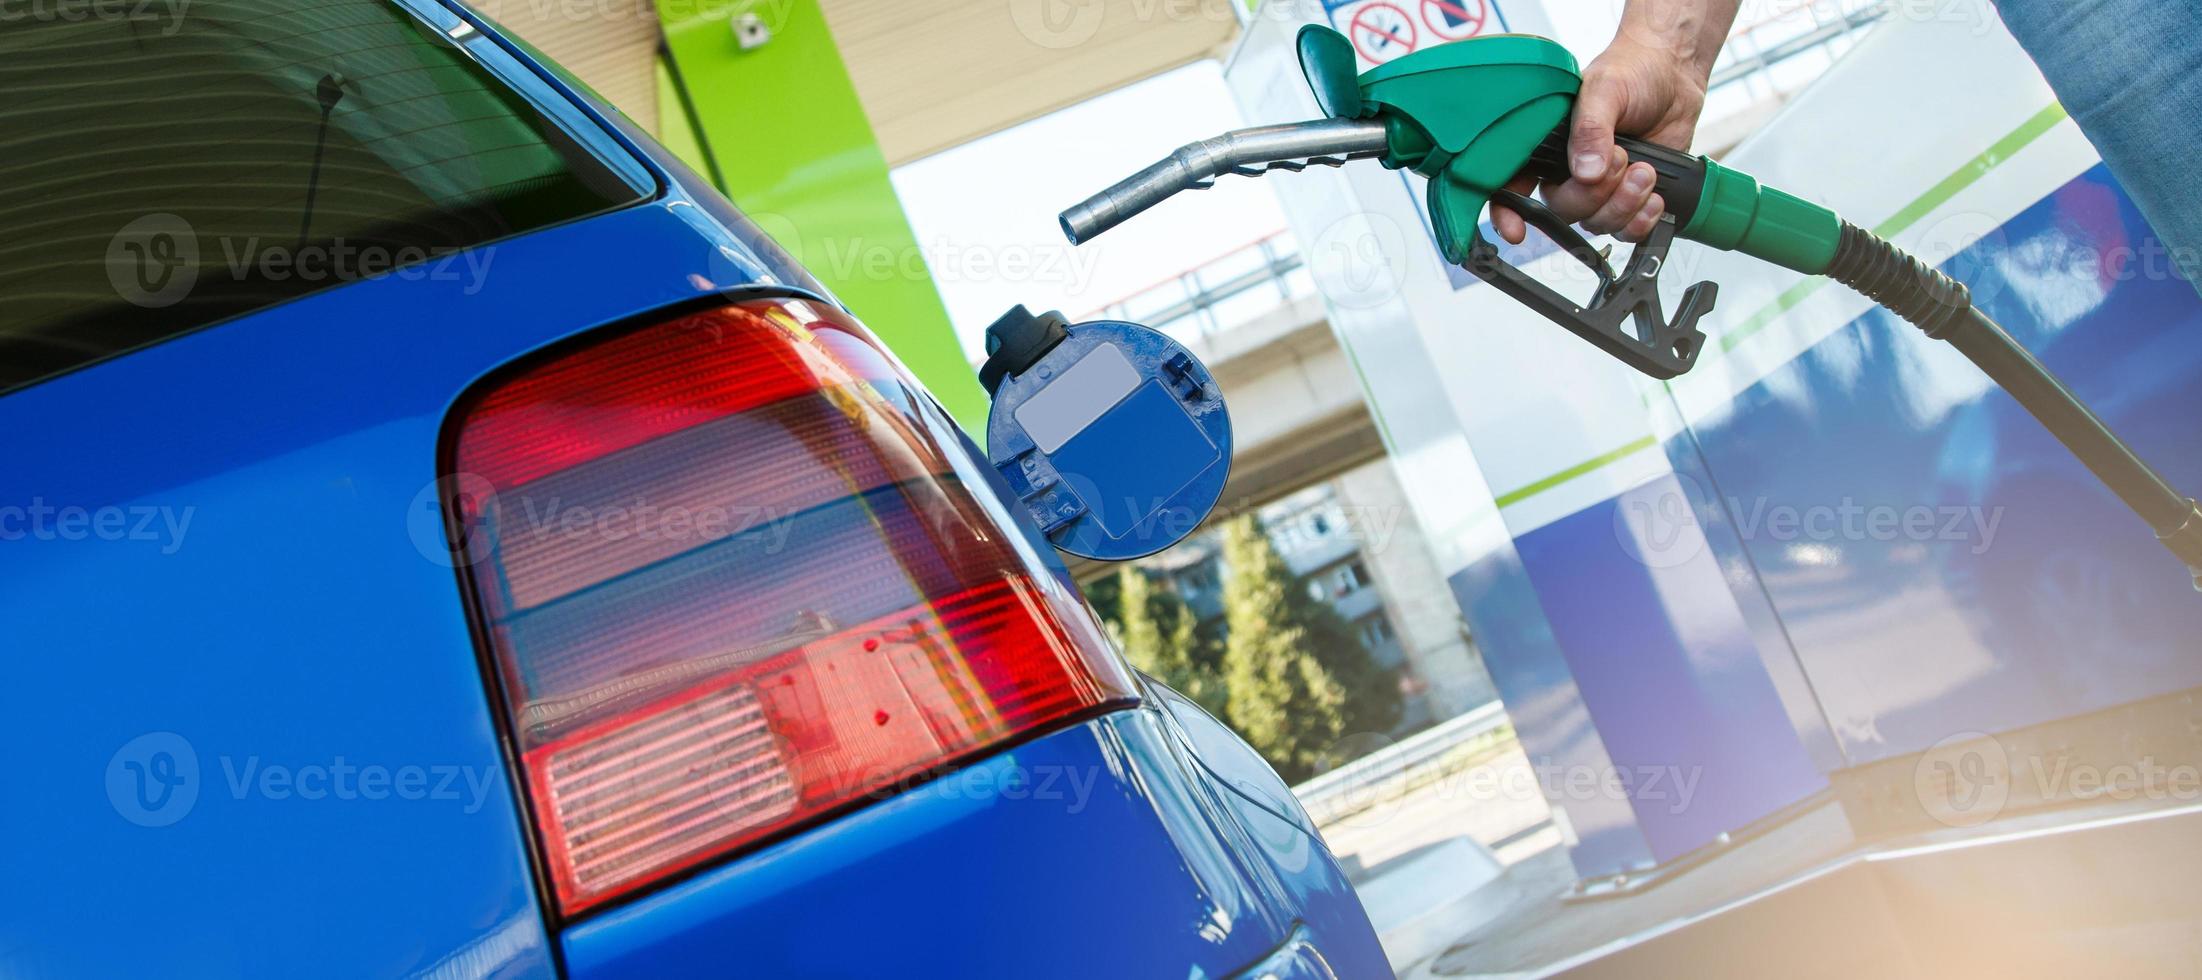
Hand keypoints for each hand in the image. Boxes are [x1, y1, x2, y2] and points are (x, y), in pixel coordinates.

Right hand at [1491, 34, 1715, 244]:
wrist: (1674, 72)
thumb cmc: (1631, 70)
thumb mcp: (1605, 90)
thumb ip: (1591, 129)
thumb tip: (1587, 172)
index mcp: (1549, 145)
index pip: (1514, 185)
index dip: (1508, 213)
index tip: (1517, 231)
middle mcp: (1569, 172)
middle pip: (1564, 211)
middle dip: (1596, 193)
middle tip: (1622, 158)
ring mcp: (1601, 189)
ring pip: (1597, 223)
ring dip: (1625, 204)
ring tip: (1646, 170)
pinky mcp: (1631, 198)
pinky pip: (1628, 231)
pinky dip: (1643, 220)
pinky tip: (1654, 196)